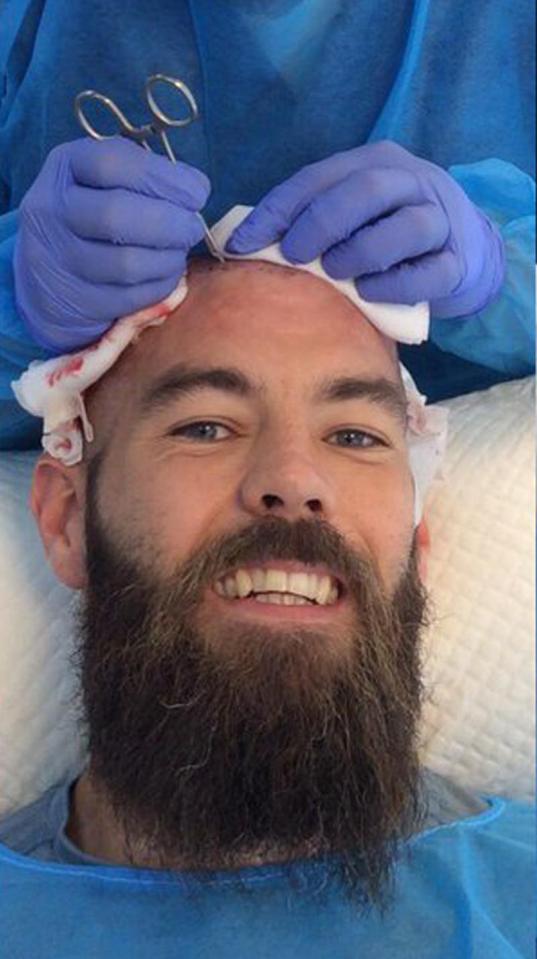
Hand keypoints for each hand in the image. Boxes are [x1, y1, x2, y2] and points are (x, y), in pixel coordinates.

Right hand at [14, 137, 210, 351]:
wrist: (51, 272)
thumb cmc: (94, 215)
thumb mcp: (106, 180)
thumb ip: (146, 177)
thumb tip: (194, 189)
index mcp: (66, 167)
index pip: (113, 163)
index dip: (164, 178)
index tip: (197, 192)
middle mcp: (54, 210)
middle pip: (116, 215)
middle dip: (170, 223)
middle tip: (192, 228)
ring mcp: (60, 259)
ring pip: (126, 264)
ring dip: (168, 259)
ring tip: (178, 252)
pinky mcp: (77, 300)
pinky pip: (130, 297)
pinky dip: (159, 286)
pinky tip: (165, 274)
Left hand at [226, 140, 504, 317]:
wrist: (465, 249)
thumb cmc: (388, 233)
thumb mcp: (350, 215)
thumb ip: (307, 220)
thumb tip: (241, 243)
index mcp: (375, 163)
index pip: (318, 178)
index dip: (277, 210)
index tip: (243, 245)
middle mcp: (411, 183)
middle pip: (366, 190)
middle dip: (321, 223)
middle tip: (295, 256)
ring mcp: (439, 221)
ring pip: (405, 227)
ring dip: (361, 251)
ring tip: (336, 273)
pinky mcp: (456, 264)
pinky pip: (428, 273)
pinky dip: (394, 284)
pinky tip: (369, 293)